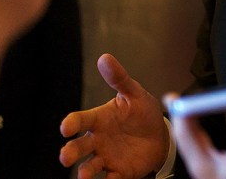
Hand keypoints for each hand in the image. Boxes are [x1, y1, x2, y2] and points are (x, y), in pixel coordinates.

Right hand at [60, 54, 169, 178]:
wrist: (160, 134)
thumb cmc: (141, 112)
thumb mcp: (134, 93)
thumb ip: (119, 78)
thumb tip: (104, 57)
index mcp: (99, 119)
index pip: (80, 120)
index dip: (72, 123)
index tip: (65, 127)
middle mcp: (98, 140)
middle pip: (78, 147)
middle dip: (70, 152)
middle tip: (65, 157)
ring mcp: (106, 156)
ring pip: (89, 166)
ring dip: (85, 171)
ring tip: (84, 175)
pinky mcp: (118, 171)